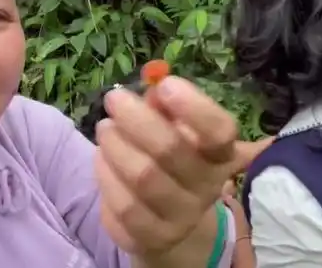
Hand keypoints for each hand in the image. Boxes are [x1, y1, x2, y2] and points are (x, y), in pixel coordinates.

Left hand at [94, 75, 239, 257]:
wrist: (171, 218)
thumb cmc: (175, 159)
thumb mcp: (178, 129)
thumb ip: (167, 106)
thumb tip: (152, 83)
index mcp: (220, 155)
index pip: (219, 132)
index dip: (194, 107)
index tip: (166, 84)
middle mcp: (205, 188)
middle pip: (170, 151)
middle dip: (136, 119)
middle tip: (114, 99)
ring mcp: (179, 218)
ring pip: (142, 179)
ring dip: (115, 146)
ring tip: (105, 128)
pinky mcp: (150, 238)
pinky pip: (121, 208)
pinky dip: (105, 177)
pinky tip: (102, 160)